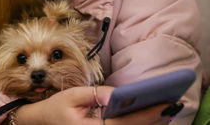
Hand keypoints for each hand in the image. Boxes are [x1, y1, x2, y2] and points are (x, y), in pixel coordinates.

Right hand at [14, 86, 174, 124]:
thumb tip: (119, 94)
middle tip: (171, 105)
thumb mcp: (73, 96)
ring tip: (164, 111)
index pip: (125, 123)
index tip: (163, 103)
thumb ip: (96, 94)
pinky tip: (147, 118)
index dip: (146, 113)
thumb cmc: (57, 107)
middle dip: (153, 120)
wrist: (43, 121)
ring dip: (148, 124)